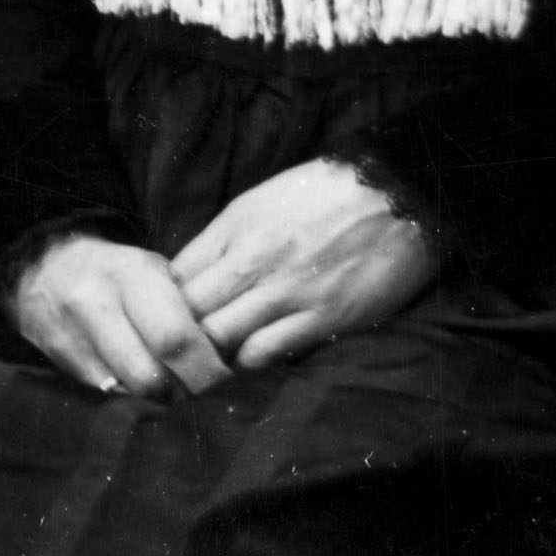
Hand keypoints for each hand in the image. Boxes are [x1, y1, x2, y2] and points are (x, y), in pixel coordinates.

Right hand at [3, 233, 233, 397]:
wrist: (44, 267)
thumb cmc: (118, 272)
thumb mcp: (154, 272)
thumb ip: (187, 311)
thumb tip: (226, 357)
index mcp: (130, 274)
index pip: (175, 337)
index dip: (205, 366)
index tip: (221, 372)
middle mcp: (94, 303)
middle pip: (150, 376)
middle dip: (182, 390)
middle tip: (197, 384)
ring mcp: (71, 335)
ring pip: (129, 391)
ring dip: (157, 396)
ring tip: (168, 380)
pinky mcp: (58, 361)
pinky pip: (108, 393)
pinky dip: (130, 393)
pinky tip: (137, 376)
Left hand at [171, 159, 439, 364]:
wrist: (396, 193)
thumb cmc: (325, 195)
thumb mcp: (260, 203)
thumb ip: (224, 240)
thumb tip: (189, 277)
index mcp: (234, 228)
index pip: (173, 276)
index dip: (159, 304)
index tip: (160, 321)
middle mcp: (253, 259)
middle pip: (189, 312)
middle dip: (177, 336)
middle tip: (177, 354)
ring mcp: (287, 291)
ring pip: (221, 337)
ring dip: (211, 354)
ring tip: (211, 363)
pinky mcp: (324, 316)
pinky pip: (267, 351)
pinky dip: (251, 361)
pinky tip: (251, 359)